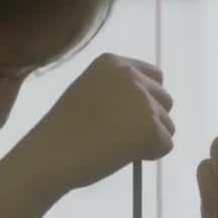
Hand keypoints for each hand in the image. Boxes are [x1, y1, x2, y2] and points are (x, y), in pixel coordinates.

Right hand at [22, 53, 174, 193]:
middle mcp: (131, 75)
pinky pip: (165, 145)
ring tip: (115, 145)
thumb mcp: (89, 90)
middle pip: (165, 99)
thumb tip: (148, 105)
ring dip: (149, 139)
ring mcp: (142, 101)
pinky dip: (149, 156)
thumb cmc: (63, 130)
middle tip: (120, 135)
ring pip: (168, 125)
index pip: (155, 76)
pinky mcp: (150, 128)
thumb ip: (117, 89)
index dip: (145, 100)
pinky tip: (120, 155)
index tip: (126, 116)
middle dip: (151, 120)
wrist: (49, 155)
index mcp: (113, 62)